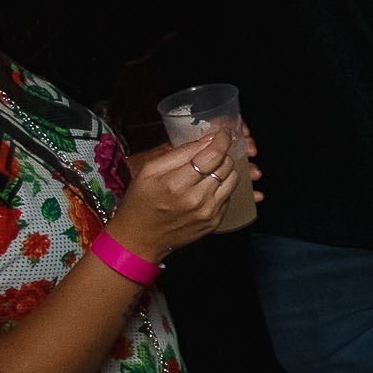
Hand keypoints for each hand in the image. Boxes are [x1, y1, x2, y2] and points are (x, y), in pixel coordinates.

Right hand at [108, 131, 238, 259]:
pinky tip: (207, 187)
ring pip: (233, 179)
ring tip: (209, 170)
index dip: (222, 140)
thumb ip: (180, 152)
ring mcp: (208, 212)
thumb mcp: (149, 171)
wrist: (139, 239)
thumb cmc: (140, 202)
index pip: (213, 155)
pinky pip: (229, 195)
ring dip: (225, 170)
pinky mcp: (215, 222)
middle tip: (210, 152)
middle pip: (226, 165)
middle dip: (222, 154)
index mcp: (176, 184)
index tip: (223, 133)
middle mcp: (197, 199)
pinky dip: (222, 187)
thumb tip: (208, 139)